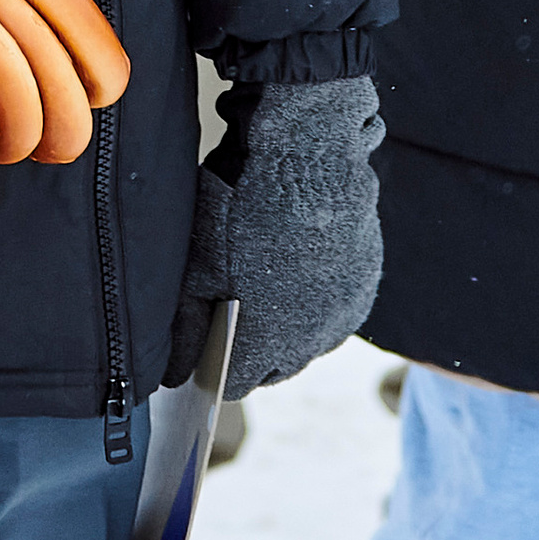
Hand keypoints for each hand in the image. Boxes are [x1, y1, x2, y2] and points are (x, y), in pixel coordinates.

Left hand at [162, 74, 383, 392]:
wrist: (306, 155)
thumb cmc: (242, 209)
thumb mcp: (196, 270)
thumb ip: (185, 331)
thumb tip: (172, 373)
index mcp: (269, 344)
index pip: (236, 384)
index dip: (215, 370)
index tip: (203, 351)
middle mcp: (314, 339)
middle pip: (276, 368)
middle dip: (252, 352)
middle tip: (229, 315)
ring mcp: (345, 310)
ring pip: (310, 340)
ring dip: (288, 328)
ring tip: (264, 291)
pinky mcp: (366, 280)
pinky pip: (337, 308)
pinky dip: (317, 301)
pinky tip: (297, 271)